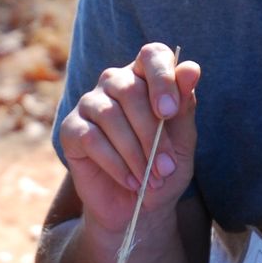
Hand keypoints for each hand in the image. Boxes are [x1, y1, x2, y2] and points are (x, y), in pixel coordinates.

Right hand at [57, 43, 199, 242]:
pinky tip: (130, 181)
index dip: (162, 77)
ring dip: (135, 153)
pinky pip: (91, 138)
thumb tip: (190, 68)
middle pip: (130, 89)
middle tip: (165, 168)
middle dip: (152, 134)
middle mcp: (115, 83)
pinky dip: (115, 164)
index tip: (170, 112)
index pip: (152, 55)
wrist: (138, 208)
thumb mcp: (183, 140)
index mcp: (146, 77)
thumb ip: (185, 106)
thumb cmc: (163, 168)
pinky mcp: (71, 129)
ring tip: (150, 180)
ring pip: (110, 115)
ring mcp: (90, 104)